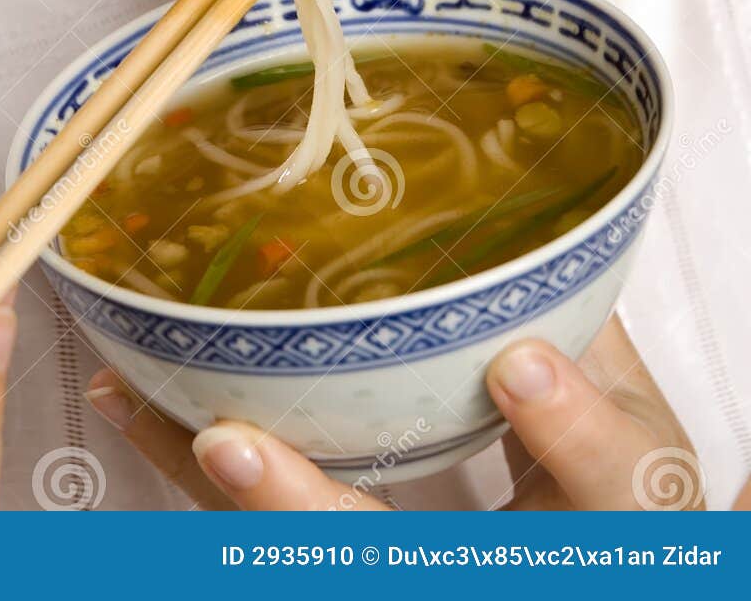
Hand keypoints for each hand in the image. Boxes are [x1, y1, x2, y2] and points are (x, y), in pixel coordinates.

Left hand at [85, 316, 704, 510]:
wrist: (592, 556)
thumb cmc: (613, 489)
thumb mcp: (634, 414)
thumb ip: (592, 326)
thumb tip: (542, 206)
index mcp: (612, 510)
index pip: (612, 480)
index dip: (566, 429)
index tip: (517, 361)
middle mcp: (506, 561)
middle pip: (395, 559)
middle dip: (305, 507)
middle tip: (230, 442)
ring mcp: (421, 572)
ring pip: (313, 555)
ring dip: (216, 486)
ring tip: (140, 406)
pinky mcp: (363, 562)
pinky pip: (266, 534)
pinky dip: (189, 465)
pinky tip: (136, 404)